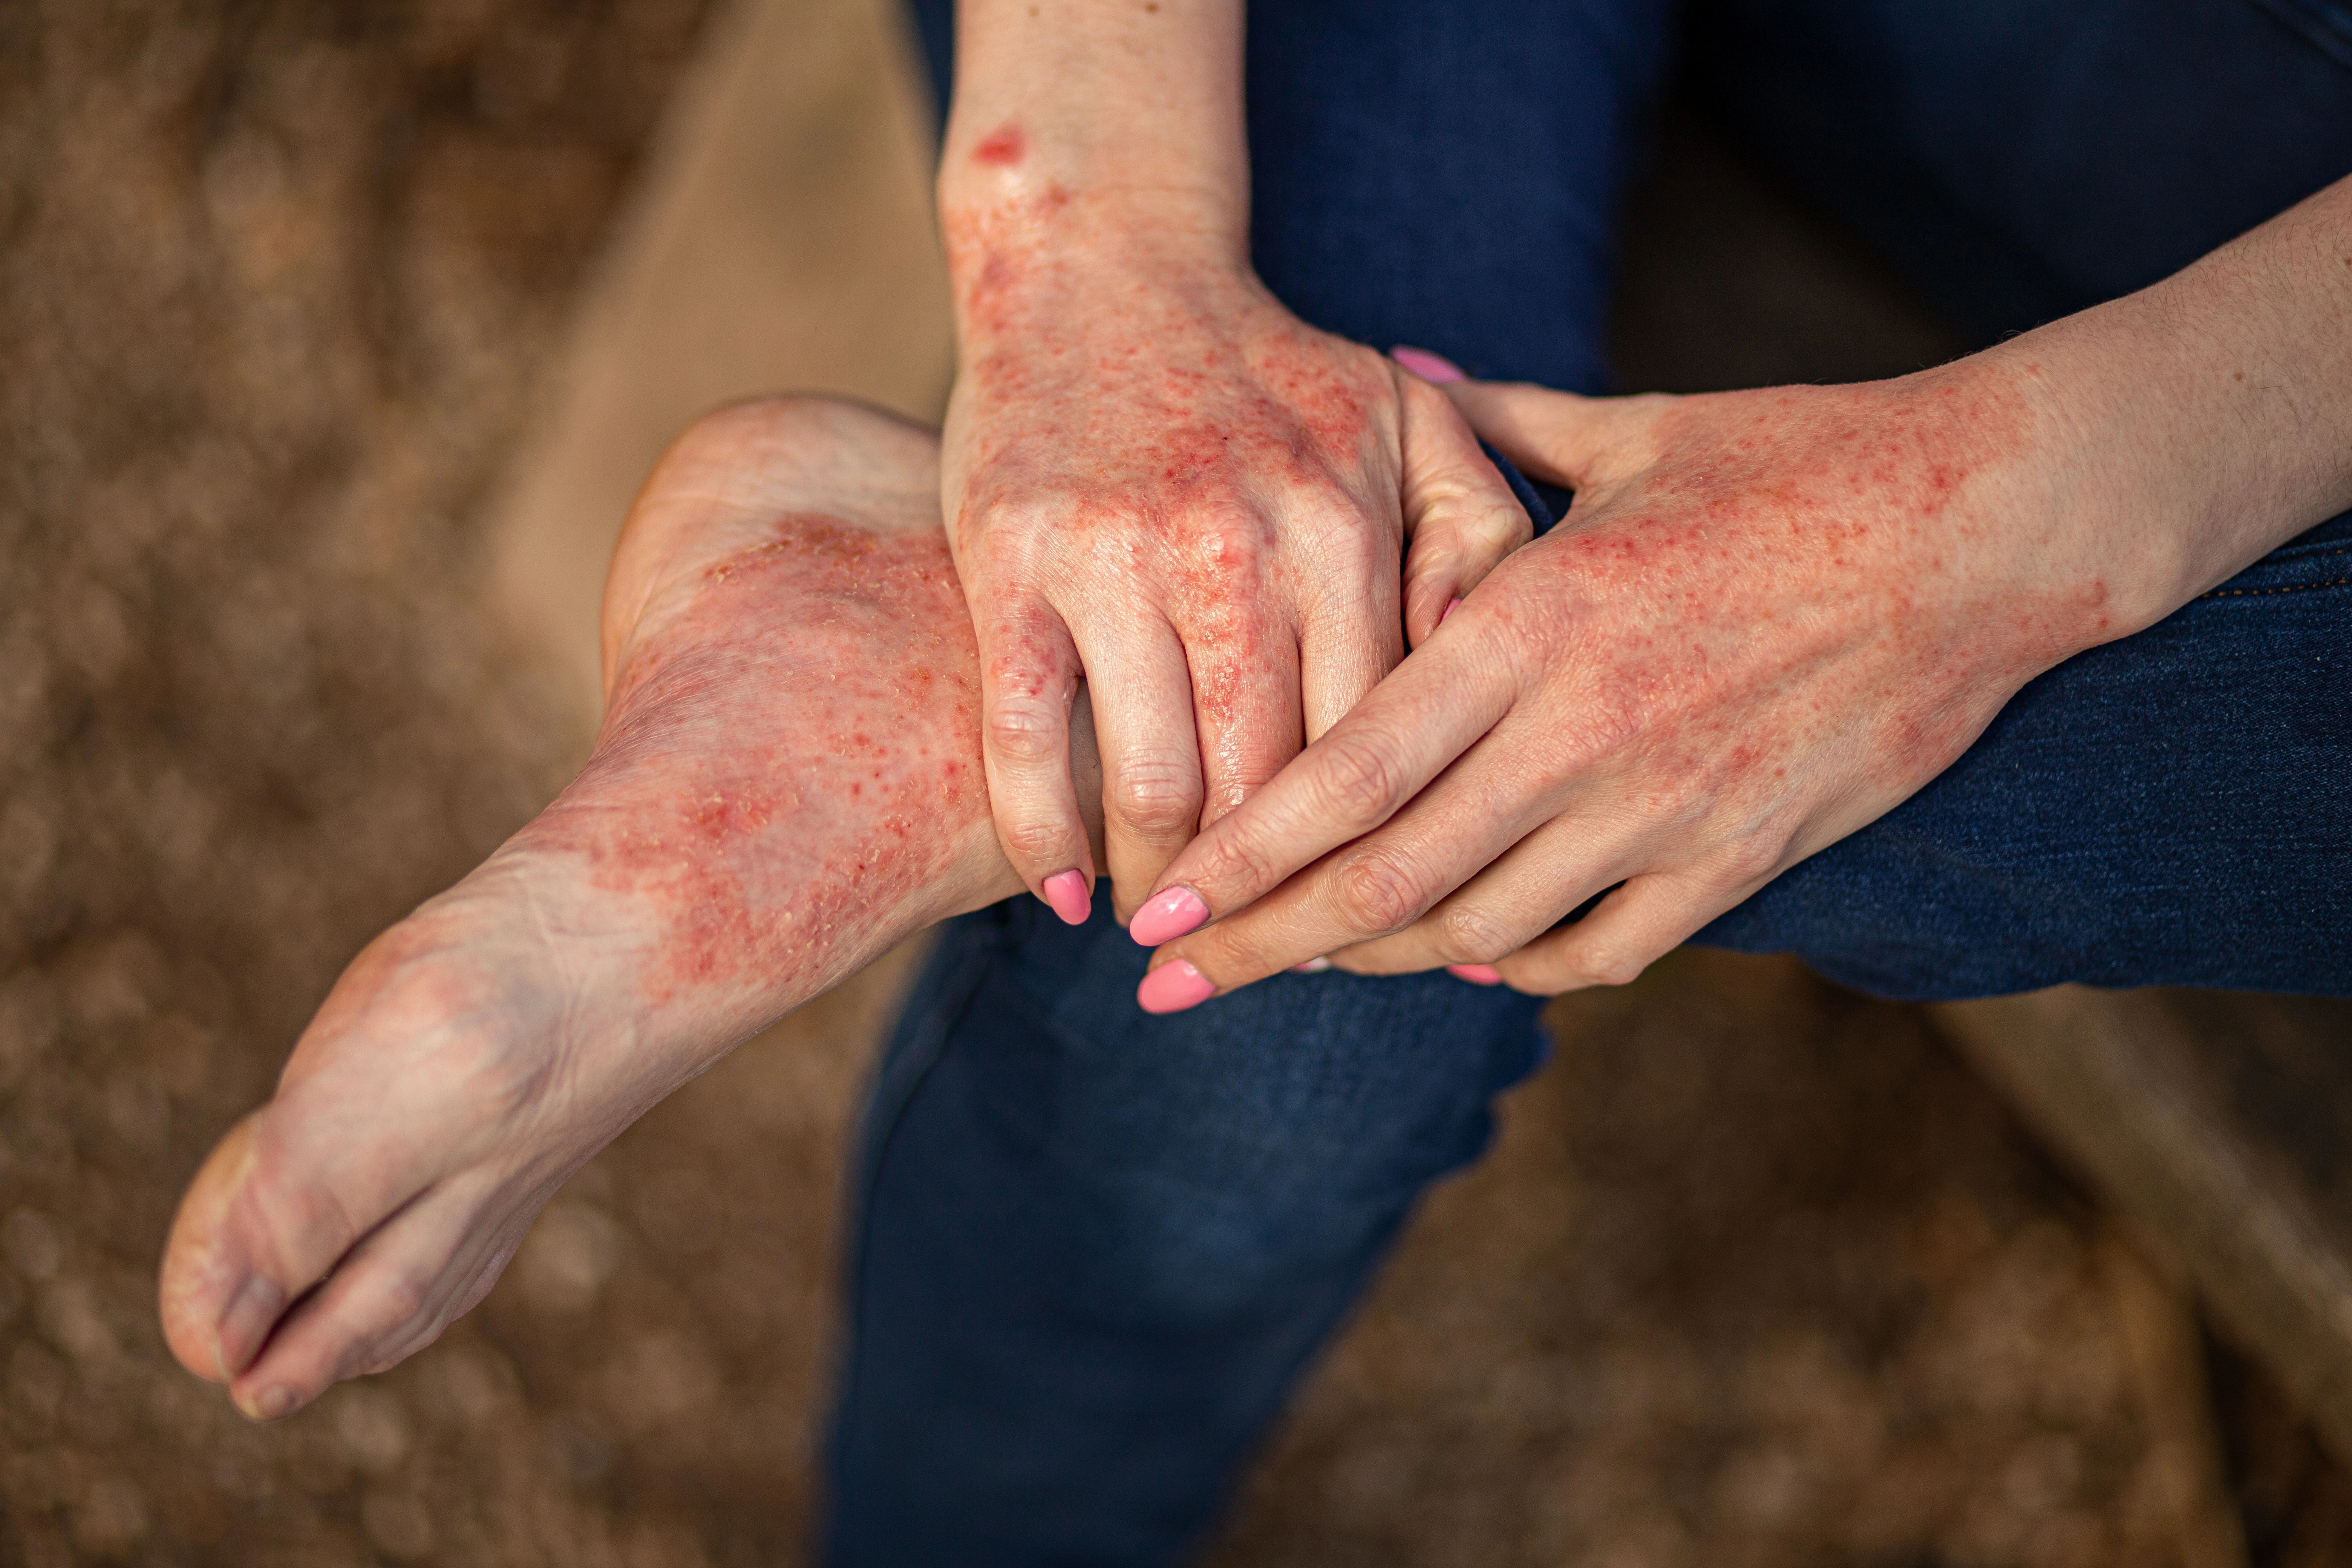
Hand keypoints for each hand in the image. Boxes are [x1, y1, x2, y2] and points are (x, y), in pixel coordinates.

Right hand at [942, 186, 1527, 922]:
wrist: (1101, 267)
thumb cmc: (1269, 372)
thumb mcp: (1409, 422)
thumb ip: (1478, 538)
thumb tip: (1493, 688)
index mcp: (1347, 528)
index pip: (1377, 746)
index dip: (1370, 857)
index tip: (1361, 923)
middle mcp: (1240, 549)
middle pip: (1270, 789)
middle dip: (1271, 900)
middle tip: (1264, 953)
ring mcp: (1118, 559)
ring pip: (1154, 784)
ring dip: (1162, 885)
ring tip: (1167, 924)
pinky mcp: (1013, 565)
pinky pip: (1030, 740)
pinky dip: (1044, 838)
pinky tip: (1064, 897)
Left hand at [1126, 356, 2168, 1006]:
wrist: (1990, 528)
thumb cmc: (1799, 464)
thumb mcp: (1633, 431)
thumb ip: (1495, 427)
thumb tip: (1400, 370)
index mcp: (1537, 625)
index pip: (1346, 773)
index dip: (1240, 854)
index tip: (1156, 907)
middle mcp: (1585, 734)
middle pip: (1387, 880)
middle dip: (1264, 943)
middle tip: (1172, 985)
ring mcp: (1668, 809)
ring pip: (1481, 930)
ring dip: (1378, 957)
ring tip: (1303, 959)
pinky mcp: (1746, 856)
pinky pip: (1602, 948)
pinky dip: (1519, 963)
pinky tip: (1470, 955)